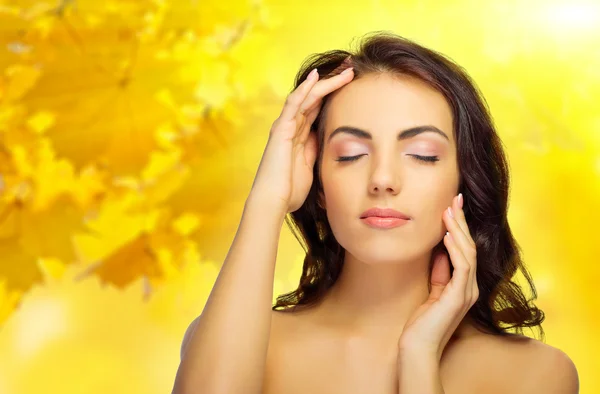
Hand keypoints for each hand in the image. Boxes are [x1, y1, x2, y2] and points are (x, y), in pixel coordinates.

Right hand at [248, 66, 354, 212]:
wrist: (273, 202)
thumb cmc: (290, 192)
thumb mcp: (311, 169)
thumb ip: (317, 153)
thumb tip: (328, 143)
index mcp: (299, 137)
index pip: (319, 109)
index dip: (334, 95)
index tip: (353, 84)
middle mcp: (291, 127)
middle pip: (314, 98)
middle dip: (333, 82)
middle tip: (352, 67)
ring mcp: (285, 127)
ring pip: (307, 96)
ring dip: (326, 81)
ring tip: (345, 68)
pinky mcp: (281, 129)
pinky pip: (294, 104)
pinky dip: (304, 89)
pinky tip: (316, 77)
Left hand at [397, 193, 478, 361]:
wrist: (418, 348)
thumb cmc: (422, 322)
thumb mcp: (431, 290)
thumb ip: (439, 272)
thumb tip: (440, 249)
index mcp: (464, 285)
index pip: (465, 249)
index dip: (460, 226)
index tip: (452, 205)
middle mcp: (470, 287)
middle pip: (469, 246)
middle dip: (461, 221)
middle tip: (454, 198)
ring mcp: (467, 292)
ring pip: (468, 253)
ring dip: (458, 230)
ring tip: (449, 210)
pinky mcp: (459, 297)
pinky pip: (462, 267)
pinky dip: (455, 249)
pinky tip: (448, 235)